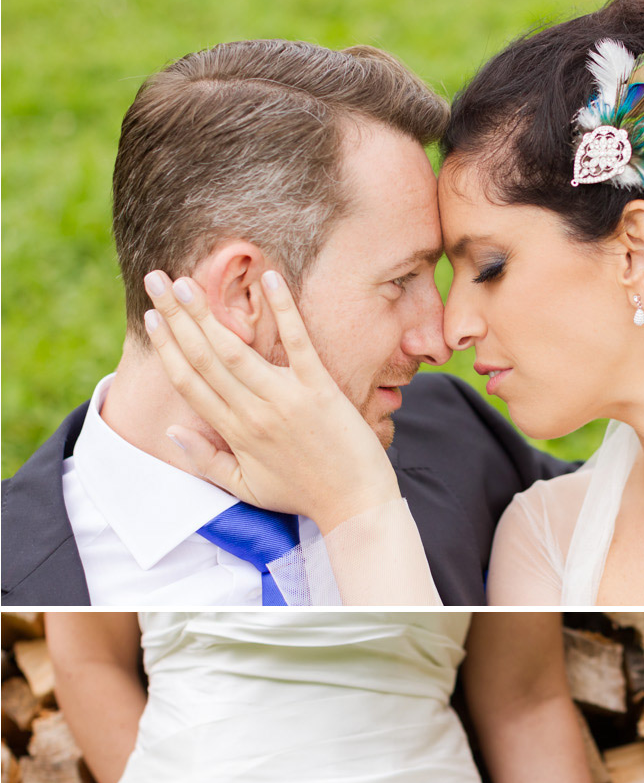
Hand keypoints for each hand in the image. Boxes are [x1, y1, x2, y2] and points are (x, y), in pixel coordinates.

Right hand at [142, 270, 399, 531]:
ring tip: (185, 281)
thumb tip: (172, 430)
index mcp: (235, 434)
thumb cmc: (303, 495)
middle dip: (176, 318)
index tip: (151, 318)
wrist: (355, 505)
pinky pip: (298, 343)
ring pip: (236, 350)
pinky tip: (269, 278)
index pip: (190, 383)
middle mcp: (255, 413)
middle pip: (204, 358)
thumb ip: (207, 460)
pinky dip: (284, 310)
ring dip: (207, 313)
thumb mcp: (246, 488)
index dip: (167, 347)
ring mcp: (287, 399)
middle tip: (155, 280)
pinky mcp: (320, 389)